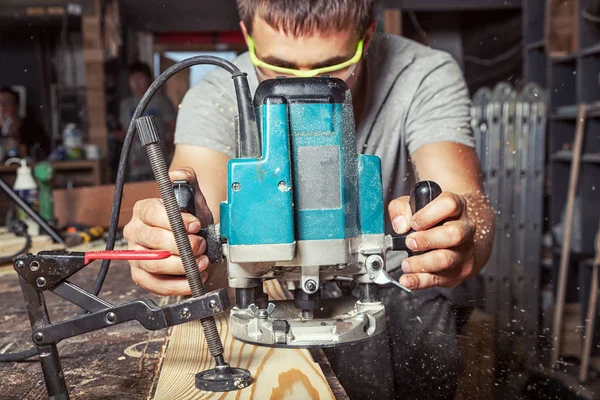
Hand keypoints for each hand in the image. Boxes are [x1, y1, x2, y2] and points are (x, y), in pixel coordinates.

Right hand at [123, 167, 213, 295]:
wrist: (195, 234)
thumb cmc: (190, 216)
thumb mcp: (192, 195)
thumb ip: (186, 179)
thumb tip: (177, 175)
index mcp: (143, 210)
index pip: (152, 214)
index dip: (175, 221)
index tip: (195, 225)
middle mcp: (135, 233)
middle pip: (153, 242)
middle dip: (182, 246)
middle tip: (201, 246)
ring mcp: (136, 256)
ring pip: (154, 265)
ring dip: (182, 266)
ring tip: (201, 262)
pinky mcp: (141, 276)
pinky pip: (156, 285)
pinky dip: (178, 286)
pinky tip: (194, 279)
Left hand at [388, 191, 475, 289]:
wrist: (454, 237)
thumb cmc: (432, 218)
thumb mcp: (414, 205)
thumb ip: (402, 208)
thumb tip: (400, 225)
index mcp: (456, 208)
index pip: (450, 205)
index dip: (429, 214)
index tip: (413, 223)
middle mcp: (465, 228)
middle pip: (454, 234)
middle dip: (428, 240)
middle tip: (410, 242)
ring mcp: (464, 251)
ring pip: (447, 259)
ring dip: (422, 263)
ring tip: (406, 263)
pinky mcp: (459, 270)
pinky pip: (440, 278)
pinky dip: (420, 281)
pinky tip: (409, 279)